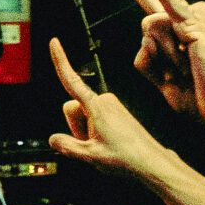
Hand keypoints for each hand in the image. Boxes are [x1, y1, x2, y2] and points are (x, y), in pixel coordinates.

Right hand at [46, 38, 177, 183]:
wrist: (151, 162)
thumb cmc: (126, 157)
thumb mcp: (89, 155)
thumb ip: (66, 146)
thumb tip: (53, 139)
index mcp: (96, 106)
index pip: (71, 80)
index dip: (60, 61)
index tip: (54, 42)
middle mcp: (103, 101)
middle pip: (72, 108)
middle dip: (75, 127)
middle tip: (92, 144)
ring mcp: (110, 106)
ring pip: (82, 115)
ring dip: (85, 131)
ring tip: (103, 146)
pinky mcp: (115, 112)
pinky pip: (93, 119)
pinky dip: (94, 132)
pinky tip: (108, 144)